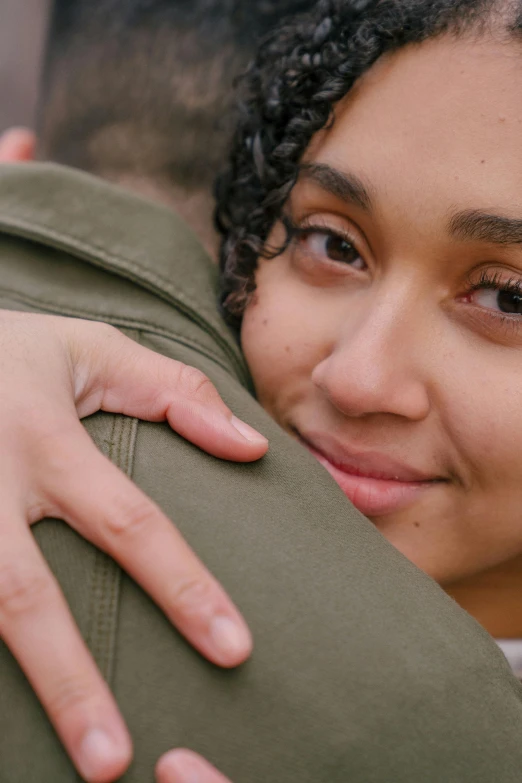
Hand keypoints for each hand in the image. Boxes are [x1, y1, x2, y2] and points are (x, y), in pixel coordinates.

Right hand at [0, 311, 266, 781]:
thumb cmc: (14, 352)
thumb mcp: (92, 349)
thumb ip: (175, 392)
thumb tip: (252, 447)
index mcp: (44, 437)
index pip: (129, 523)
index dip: (182, 588)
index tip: (234, 649)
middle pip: (25, 597)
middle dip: (68, 682)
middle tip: (115, 764)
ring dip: (15, 690)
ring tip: (60, 760)